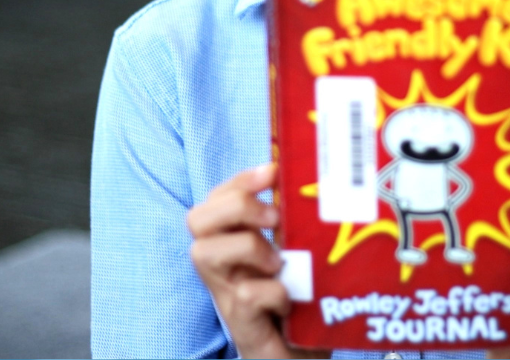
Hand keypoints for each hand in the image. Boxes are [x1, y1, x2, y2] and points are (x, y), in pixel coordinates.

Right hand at [187, 163, 327, 359]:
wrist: (302, 359)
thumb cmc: (302, 305)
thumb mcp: (299, 255)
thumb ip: (296, 225)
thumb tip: (312, 182)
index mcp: (233, 245)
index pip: (217, 199)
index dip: (241, 179)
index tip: (273, 169)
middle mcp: (222, 269)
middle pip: (197, 218)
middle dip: (237, 204)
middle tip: (273, 216)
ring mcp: (227, 298)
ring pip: (204, 253)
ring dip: (247, 245)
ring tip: (278, 261)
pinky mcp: (243, 328)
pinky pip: (246, 295)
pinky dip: (273, 291)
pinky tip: (289, 302)